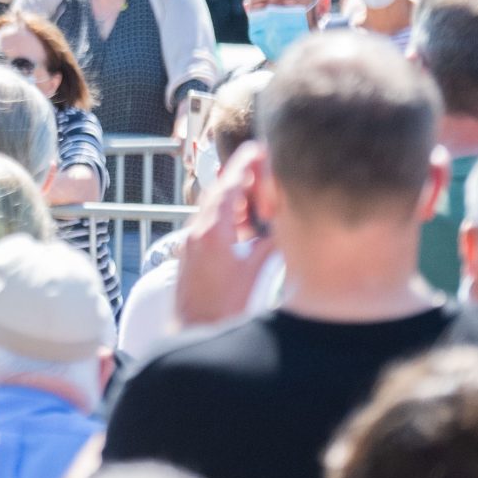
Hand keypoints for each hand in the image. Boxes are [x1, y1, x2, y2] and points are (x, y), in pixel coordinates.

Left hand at [171, 142, 277, 331]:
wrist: (194, 329)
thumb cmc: (223, 307)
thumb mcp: (254, 273)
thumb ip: (270, 245)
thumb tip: (286, 224)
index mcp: (211, 232)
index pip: (229, 188)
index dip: (244, 166)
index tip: (256, 148)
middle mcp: (196, 231)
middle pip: (219, 193)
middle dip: (241, 178)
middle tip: (263, 165)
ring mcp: (191, 241)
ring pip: (214, 208)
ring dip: (236, 199)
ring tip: (261, 195)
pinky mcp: (191, 251)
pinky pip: (210, 223)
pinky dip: (228, 216)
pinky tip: (246, 224)